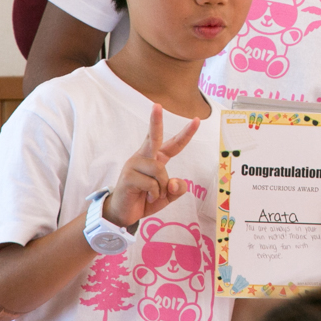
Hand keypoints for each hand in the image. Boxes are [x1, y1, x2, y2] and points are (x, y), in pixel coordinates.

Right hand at [103, 104, 199, 226]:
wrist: (123, 214)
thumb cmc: (144, 200)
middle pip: (154, 137)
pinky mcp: (128, 176)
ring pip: (160, 170)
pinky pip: (152, 184)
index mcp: (155, 158)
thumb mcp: (167, 196)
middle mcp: (144, 157)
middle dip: (156, 121)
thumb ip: (177, 189)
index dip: (186, 133)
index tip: (197, 120)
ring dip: (162, 187)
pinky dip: (154, 194)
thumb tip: (174, 183)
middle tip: (157, 105)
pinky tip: (145, 197)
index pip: (173, 144)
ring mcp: (134, 165)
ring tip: (153, 195)